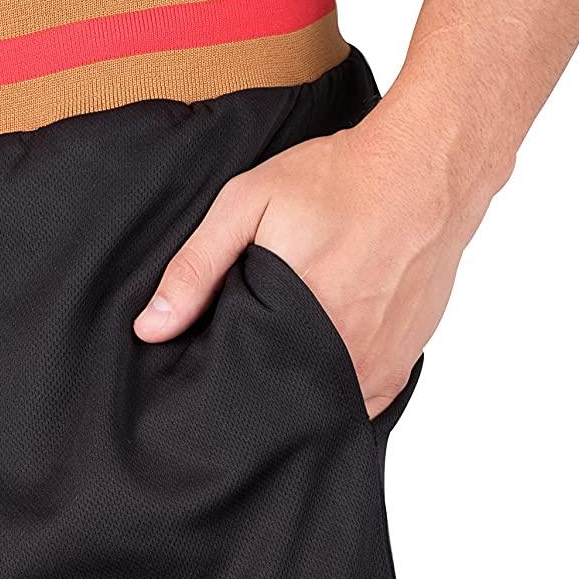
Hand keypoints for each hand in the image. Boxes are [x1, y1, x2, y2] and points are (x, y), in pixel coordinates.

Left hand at [134, 82, 501, 418]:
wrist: (427, 171)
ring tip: (285, 349)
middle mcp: (341, 359)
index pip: (240, 387)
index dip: (221, 378)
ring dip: (298, 390)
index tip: (208, 364)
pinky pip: (356, 402)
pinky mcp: (400, 369)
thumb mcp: (249, 203)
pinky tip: (322, 354)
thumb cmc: (340, 180)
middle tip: (249, 349)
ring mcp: (375, 370)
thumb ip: (197, 267)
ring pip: (319, 407)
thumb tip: (152, 327)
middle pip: (280, 404)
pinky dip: (334, 387)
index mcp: (296, 325)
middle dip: (257, 388)